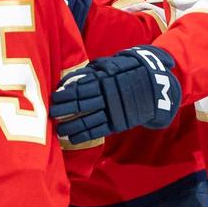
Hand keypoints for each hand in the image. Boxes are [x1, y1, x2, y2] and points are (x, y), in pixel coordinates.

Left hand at [50, 45, 181, 143]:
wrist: (156, 87)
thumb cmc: (128, 73)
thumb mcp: (111, 67)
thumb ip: (91, 72)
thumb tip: (68, 80)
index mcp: (105, 80)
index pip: (80, 88)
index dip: (65, 94)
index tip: (54, 98)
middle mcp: (108, 96)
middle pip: (81, 104)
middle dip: (64, 110)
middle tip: (51, 114)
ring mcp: (114, 110)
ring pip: (88, 120)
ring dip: (72, 126)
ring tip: (59, 130)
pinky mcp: (118, 123)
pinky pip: (99, 131)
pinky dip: (85, 135)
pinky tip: (73, 139)